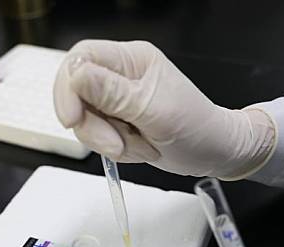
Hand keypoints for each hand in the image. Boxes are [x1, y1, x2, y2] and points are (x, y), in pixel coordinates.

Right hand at [53, 40, 275, 178]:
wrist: (214, 152)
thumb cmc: (197, 129)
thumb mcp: (155, 112)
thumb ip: (113, 94)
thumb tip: (76, 75)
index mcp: (132, 59)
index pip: (81, 58)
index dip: (68, 88)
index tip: (73, 119)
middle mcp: (120, 75)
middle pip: (76, 93)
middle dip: (92, 126)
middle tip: (116, 144)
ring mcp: (117, 101)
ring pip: (84, 119)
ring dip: (107, 141)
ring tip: (140, 145)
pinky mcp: (116, 122)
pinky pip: (96, 136)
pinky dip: (114, 149)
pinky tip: (139, 148)